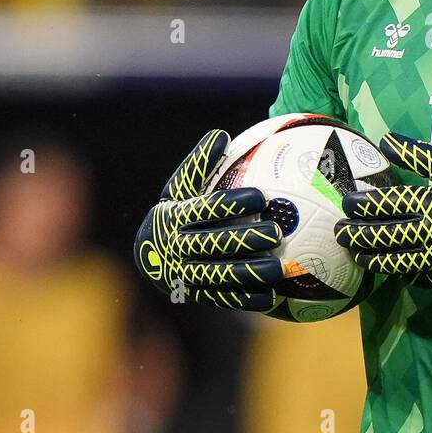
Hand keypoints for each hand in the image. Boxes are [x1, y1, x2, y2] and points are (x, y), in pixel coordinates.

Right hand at [134, 129, 287, 311]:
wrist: (151, 256)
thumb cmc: (177, 212)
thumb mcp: (180, 187)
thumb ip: (201, 163)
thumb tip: (221, 134)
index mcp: (173, 218)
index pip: (204, 209)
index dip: (231, 203)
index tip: (260, 196)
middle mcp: (176, 248)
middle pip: (213, 244)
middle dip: (245, 239)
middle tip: (276, 232)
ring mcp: (186, 274)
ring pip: (219, 274)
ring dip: (250, 272)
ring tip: (280, 267)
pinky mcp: (197, 295)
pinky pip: (222, 298)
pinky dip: (246, 298)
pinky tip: (272, 294)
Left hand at [334, 132, 431, 286]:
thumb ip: (417, 154)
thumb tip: (384, 139)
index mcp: (430, 202)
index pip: (387, 205)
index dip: (362, 205)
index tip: (346, 202)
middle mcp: (428, 230)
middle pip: (384, 234)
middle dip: (357, 233)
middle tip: (338, 232)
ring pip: (394, 259)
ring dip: (371, 257)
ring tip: (355, 254)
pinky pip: (413, 274)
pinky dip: (396, 272)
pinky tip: (384, 268)